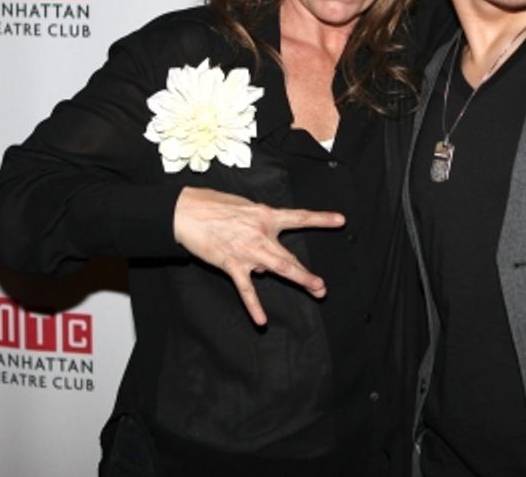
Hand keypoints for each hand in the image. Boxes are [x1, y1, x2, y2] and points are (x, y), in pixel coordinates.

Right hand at [172, 186, 344, 325]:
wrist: (185, 212)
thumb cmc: (211, 204)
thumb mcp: (243, 206)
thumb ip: (260, 223)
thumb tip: (267, 245)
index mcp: (265, 215)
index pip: (299, 217)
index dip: (321, 219)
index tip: (340, 220)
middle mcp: (261, 233)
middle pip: (290, 256)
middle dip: (307, 273)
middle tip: (322, 286)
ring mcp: (247, 251)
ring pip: (279, 269)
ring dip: (299, 279)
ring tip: (316, 289)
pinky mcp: (231, 264)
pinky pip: (246, 289)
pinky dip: (254, 306)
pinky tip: (262, 320)